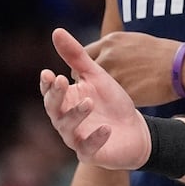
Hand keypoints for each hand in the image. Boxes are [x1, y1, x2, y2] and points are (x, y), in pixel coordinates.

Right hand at [41, 27, 150, 169]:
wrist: (136, 129)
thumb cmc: (112, 102)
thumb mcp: (96, 76)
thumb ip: (76, 57)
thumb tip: (56, 31)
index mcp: (65, 101)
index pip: (50, 92)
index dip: (48, 85)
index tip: (49, 73)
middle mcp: (64, 121)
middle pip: (53, 110)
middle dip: (56, 96)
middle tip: (61, 81)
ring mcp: (76, 139)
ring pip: (67, 129)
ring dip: (76, 115)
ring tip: (89, 102)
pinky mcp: (91, 154)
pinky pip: (89, 148)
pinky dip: (96, 138)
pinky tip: (106, 128)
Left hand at [86, 30, 179, 106]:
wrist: (184, 66)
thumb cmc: (166, 54)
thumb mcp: (138, 42)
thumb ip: (118, 50)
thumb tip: (109, 57)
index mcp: (111, 41)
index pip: (84, 54)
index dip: (87, 67)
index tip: (92, 75)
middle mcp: (107, 55)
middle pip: (81, 73)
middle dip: (86, 83)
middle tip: (97, 92)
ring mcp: (113, 74)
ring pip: (94, 90)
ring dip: (97, 97)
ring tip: (110, 102)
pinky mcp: (121, 92)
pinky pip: (109, 102)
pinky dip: (113, 106)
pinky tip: (123, 107)